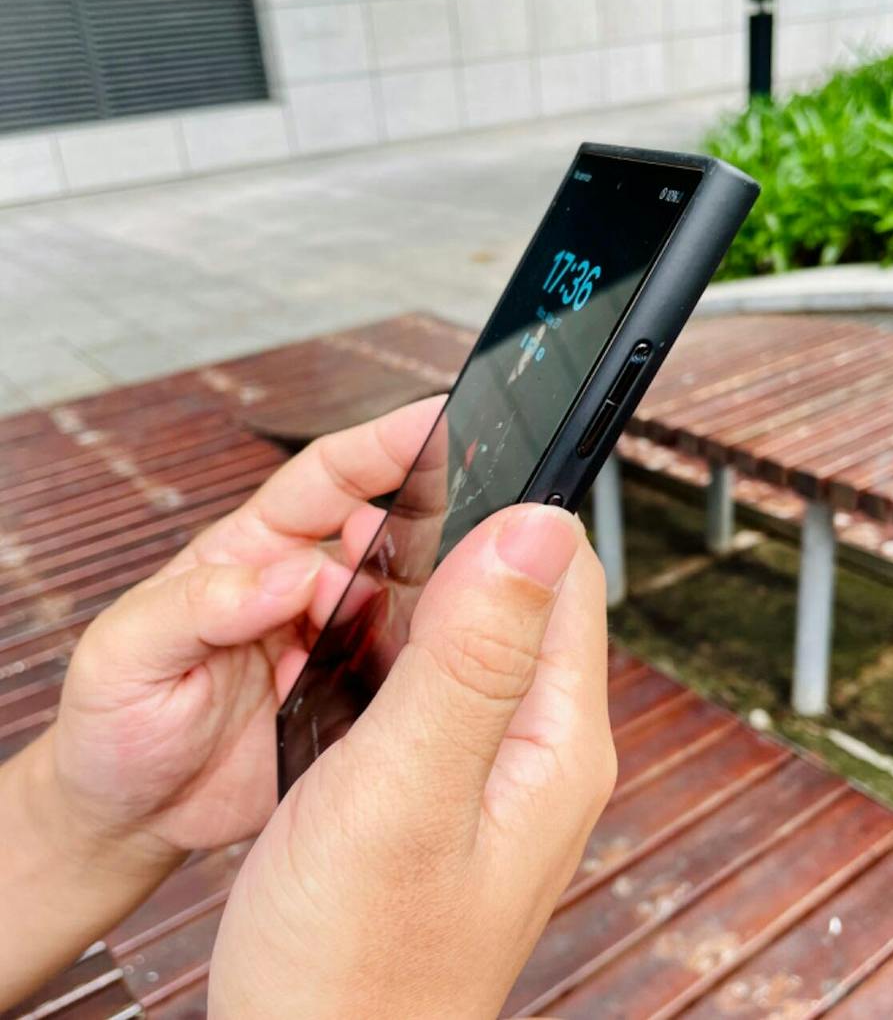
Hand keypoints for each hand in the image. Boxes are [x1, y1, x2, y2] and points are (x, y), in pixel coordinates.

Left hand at [50, 397, 444, 857]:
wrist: (130, 812)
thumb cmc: (116, 718)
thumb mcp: (127, 650)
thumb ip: (201, 602)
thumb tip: (294, 574)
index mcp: (252, 553)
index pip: (326, 480)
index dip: (379, 446)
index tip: (433, 420)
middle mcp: (305, 592)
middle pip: (383, 535)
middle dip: (418, 521)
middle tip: (436, 532)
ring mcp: (336, 649)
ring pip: (405, 607)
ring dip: (425, 604)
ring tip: (430, 613)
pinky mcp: (354, 705)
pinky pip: (406, 679)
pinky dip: (424, 673)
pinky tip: (427, 679)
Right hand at [208, 503, 615, 1018]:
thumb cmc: (355, 959)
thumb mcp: (407, 787)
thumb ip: (471, 656)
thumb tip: (534, 524)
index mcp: (555, 738)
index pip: (564, 576)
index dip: (511, 506)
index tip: (445, 464)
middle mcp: (541, 748)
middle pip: (523, 600)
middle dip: (457, 546)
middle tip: (379, 518)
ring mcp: (495, 769)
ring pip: (475, 636)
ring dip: (423, 595)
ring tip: (356, 573)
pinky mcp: (448, 786)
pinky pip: (438, 683)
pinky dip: (397, 647)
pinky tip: (350, 645)